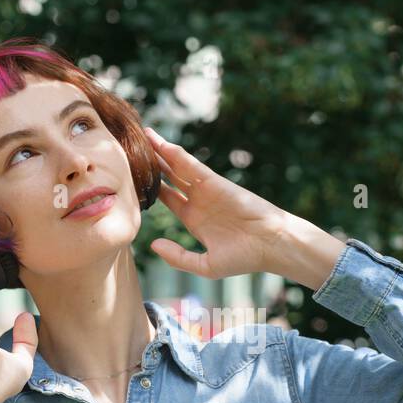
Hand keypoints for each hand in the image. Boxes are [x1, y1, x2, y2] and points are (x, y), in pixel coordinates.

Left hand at [143, 127, 288, 278]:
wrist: (272, 245)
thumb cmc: (245, 258)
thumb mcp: (206, 266)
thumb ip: (178, 257)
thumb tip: (153, 244)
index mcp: (195, 220)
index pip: (167, 198)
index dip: (150, 188)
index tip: (131, 179)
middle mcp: (199, 201)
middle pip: (170, 178)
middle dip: (153, 164)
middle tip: (131, 149)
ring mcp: (207, 190)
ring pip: (178, 168)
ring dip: (161, 152)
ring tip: (142, 136)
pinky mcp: (216, 182)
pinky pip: (192, 166)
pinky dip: (176, 155)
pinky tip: (160, 144)